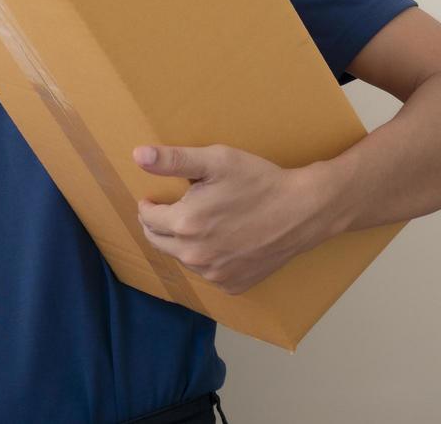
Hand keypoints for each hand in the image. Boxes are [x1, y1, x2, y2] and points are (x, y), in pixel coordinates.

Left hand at [133, 144, 336, 294]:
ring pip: (183, 258)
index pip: (147, 218)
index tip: (154, 199)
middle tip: (171, 211)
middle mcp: (195, 256)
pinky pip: (208, 272)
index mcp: (185, 224)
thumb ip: (173, 160)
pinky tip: (222, 241)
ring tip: (201, 223)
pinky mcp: (233, 285)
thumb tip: (138, 155)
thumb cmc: (258, 181)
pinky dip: (208, 258)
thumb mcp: (216, 161)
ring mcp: (214, 274)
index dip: (148, 206)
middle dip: (159, 225)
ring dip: (183, 243)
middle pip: (158, 242)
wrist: (302, 210)